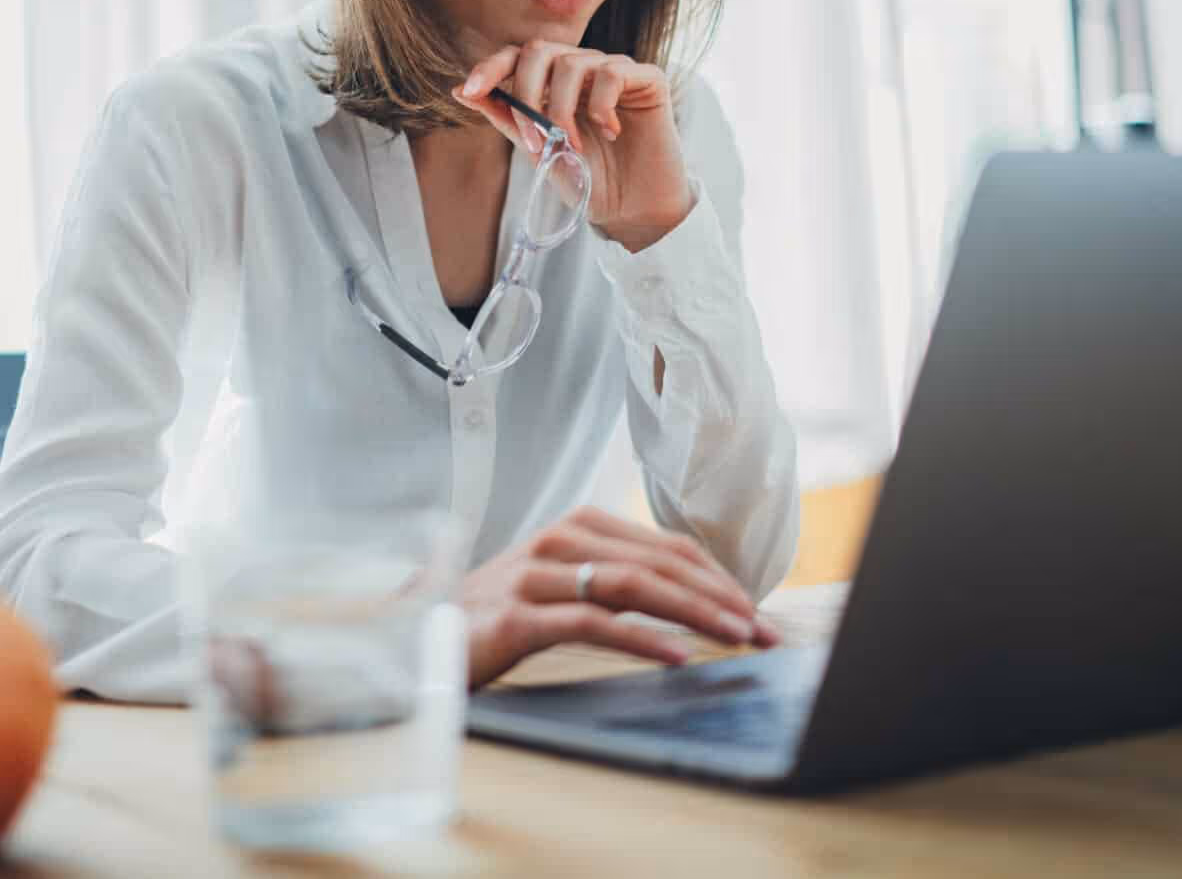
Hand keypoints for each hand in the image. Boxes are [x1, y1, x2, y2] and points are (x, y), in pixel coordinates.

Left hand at [453, 41, 694, 252]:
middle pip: (539, 50)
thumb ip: (506, 117)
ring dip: (562, 109)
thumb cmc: (588, 180)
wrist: (631, 210)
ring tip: (574, 147)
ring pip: (572, 62)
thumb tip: (460, 91)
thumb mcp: (538, 149)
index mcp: (554, 83)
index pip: (517, 56)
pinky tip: (611, 132)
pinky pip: (613, 72)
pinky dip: (602, 105)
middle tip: (535, 139)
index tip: (470, 90)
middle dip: (526, 92)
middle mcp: (583, 69)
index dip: (491, 66)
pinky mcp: (647, 79)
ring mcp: (615, 70)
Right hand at [461, 506, 781, 689]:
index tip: (758, 613)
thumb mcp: (560, 585)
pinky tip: (676, 655)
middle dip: (722, 597)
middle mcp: (560, 540)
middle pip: (660, 563)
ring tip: (736, 637)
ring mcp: (537, 575)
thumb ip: (613, 582)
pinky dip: (641, 637)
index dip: (719, 577)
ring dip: (695, 613)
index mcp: (579, 527)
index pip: (667, 546)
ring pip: (634, 585)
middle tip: (765, 631)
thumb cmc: (496, 613)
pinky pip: (592, 622)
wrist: (416, 633)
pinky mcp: (517, 615)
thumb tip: (688, 602)